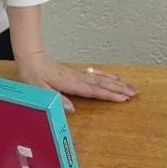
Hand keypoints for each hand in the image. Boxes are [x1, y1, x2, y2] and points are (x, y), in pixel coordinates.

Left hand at [16, 51, 137, 112]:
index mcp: (69, 83)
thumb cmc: (33, 74)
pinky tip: (115, 77)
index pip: (92, 90)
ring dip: (117, 83)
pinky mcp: (76, 73)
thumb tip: (72, 109)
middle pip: (101, 83)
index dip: (108, 95)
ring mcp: (77, 74)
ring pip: (101, 78)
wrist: (31, 58)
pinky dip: (107, 75)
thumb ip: (56, 98)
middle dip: (119, 88)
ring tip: (131, 87)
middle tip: (135, 93)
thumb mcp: (39, 89)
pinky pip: (95, 74)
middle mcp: (76, 78)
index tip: (123, 98)